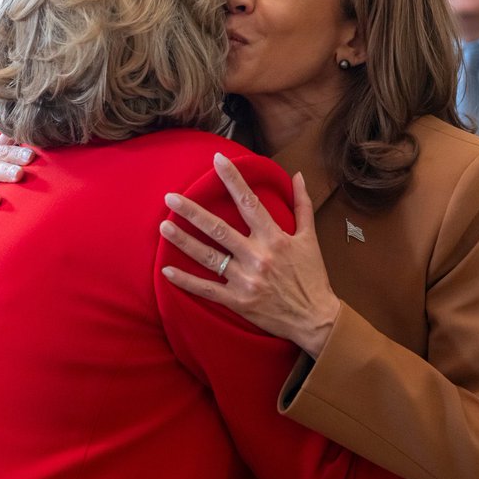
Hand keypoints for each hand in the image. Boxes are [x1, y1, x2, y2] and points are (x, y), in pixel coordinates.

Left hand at [160, 153, 340, 356]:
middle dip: (193, 212)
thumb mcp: (310, 238)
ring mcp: (245, 280)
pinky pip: (207, 290)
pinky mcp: (237, 301)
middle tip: (170, 198)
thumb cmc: (312, 276)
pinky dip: (186, 281)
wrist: (315, 319)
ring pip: (208, 257)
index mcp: (275, 238)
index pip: (250, 202)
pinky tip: (166, 271)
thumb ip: (302, 205)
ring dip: (183, 241)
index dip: (233, 179)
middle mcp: (257, 256)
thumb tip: (299, 176)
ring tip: (163, 226)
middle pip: (219, 229)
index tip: (217, 160)